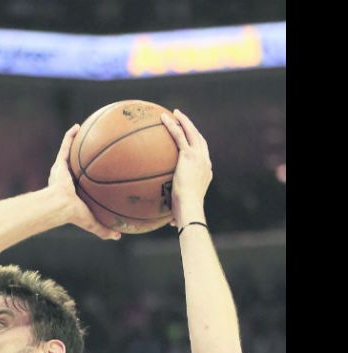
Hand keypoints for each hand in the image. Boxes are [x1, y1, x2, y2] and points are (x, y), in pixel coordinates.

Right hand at [48, 124, 120, 239]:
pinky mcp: (58, 163)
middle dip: (83, 157)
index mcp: (73, 191)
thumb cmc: (73, 215)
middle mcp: (67, 178)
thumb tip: (118, 236)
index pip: (82, 182)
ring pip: (69, 153)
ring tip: (86, 131)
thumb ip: (104, 229)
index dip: (89, 176)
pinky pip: (65, 146)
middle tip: (95, 150)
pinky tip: (77, 126)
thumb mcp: (92, 222)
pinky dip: (69, 135)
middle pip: (76, 165)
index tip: (99, 171)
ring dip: (75, 142)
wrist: (60, 206)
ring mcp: (62, 170)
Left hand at [161, 110, 211, 227]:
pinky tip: (163, 118)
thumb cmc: (186, 214)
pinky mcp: (189, 155)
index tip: (189, 141)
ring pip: (191, 133)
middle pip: (200, 139)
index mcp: (206, 173)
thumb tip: (169, 224)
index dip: (197, 146)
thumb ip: (176, 212)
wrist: (190, 208)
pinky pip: (178, 135)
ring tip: (174, 113)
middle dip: (192, 128)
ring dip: (183, 121)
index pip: (202, 156)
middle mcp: (205, 162)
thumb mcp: (181, 211)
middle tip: (182, 119)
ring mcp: (199, 157)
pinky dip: (172, 125)